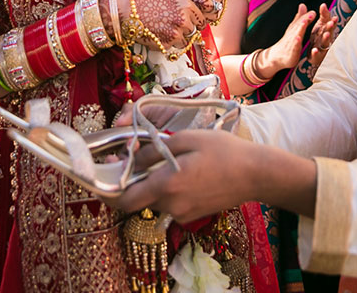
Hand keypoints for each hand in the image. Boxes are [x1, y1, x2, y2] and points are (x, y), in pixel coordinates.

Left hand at [113, 129, 315, 220]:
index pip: (123, 200)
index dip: (105, 191)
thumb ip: (152, 151)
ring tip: (161, 162)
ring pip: (153, 201)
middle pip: (136, 199)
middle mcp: (171, 205)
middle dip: (129, 182)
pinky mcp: (193, 215)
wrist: (258, 175)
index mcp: (167, 185)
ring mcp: (183, 213)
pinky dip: (165, 190)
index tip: (98, 176)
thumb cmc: (224, 152)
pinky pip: (169, 204)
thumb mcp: (186, 140)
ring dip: (149, 184)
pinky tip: (179, 172)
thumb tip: (129, 158)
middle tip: (128, 160)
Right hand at [124, 0, 207, 52]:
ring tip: (160, 31)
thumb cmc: (141, 1)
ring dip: (175, 40)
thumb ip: (180, 8)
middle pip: (193, 32)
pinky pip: (171, 48)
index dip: (195, 23)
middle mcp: (184, 19)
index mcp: (186, 5)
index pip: (201, 20)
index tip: (190, 26)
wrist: (123, 10)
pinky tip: (154, 34)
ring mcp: (175, 33)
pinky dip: (164, 44)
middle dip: (184, 31)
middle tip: (170, 28)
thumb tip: (189, 19)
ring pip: (184, 42)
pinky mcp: (166, 44)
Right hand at [259, 3, 330, 70]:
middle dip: (304, 20)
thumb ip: (299, 18)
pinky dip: (295, 42)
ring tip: (305, 22)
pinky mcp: (290, 53)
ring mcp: (291, 44)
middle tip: (311, 14)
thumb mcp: (293, 29)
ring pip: (296, 35)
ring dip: (300, 28)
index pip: (300, 22)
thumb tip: (303, 5)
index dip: (306, 17)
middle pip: (298, 26)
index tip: (314, 12)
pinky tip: (298, 38)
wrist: (275, 57)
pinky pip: (293, 47)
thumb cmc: (287, 43)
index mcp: (294, 30)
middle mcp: (292, 35)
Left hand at [302, 5, 338, 71]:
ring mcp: (322, 49)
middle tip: (331, 23)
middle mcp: (325, 40)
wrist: (314, 54)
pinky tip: (314, 50)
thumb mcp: (320, 26)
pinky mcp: (316, 57)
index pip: (329, 25)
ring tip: (326, 34)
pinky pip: (316, 55)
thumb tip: (324, 4)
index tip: (334, 17)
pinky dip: (315, 53)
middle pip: (329, 33)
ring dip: (326, 39)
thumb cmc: (319, 38)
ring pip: (325, 44)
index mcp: (325, 31)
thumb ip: (323, 16)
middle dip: (330, 28)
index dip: (332, 21)